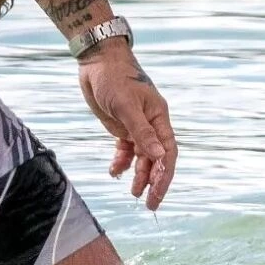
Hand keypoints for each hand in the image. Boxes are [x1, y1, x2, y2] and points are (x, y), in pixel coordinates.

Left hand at [77, 39, 176, 210]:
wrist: (97, 60)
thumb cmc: (115, 77)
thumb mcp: (126, 105)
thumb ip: (142, 132)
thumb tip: (159, 157)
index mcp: (159, 117)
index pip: (167, 153)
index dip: (164, 175)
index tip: (157, 194)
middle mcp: (150, 124)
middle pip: (156, 159)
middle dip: (153, 181)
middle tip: (148, 204)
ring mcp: (135, 126)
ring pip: (141, 157)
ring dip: (138, 175)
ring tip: (132, 193)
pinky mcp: (120, 125)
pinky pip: (125, 149)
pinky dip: (121, 162)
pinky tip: (114, 172)